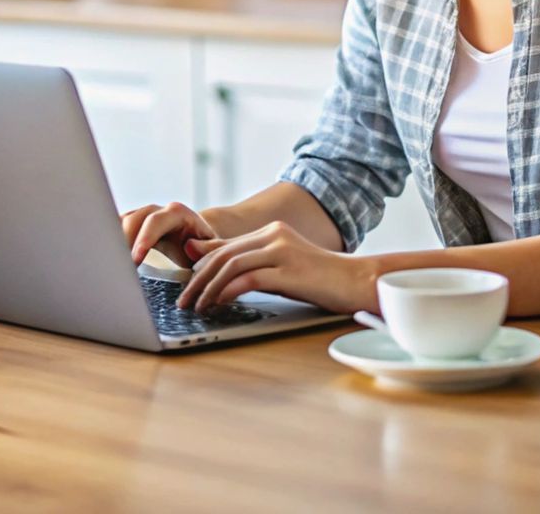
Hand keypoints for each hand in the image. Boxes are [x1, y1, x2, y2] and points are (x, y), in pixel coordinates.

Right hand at [120, 201, 216, 267]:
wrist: (196, 243)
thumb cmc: (204, 249)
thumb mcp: (211, 251)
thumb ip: (206, 249)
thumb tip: (189, 246)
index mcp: (178, 214)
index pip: (155, 222)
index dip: (143, 240)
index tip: (134, 260)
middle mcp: (157, 211)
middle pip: (133, 220)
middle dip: (123, 242)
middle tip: (117, 266)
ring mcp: (142, 216)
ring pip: (120, 223)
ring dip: (114, 242)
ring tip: (112, 264)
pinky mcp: (131, 226)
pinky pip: (115, 228)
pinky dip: (111, 242)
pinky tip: (108, 258)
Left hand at [178, 221, 377, 314]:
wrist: (356, 283)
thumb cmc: (318, 280)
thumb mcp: (279, 269)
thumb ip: (250, 264)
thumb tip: (211, 264)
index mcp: (271, 231)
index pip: (224, 247)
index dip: (200, 266)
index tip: (186, 286)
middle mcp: (274, 235)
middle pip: (222, 254)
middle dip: (198, 279)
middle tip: (184, 301)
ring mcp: (282, 251)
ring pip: (231, 265)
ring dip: (208, 288)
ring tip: (197, 307)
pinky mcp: (289, 270)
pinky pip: (249, 278)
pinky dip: (228, 291)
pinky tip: (219, 304)